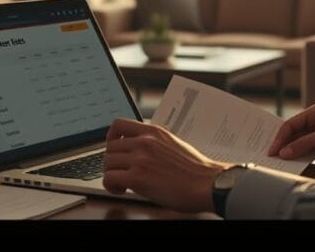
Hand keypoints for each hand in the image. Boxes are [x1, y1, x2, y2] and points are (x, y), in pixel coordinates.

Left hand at [103, 118, 226, 212]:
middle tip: (121, 171)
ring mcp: (140, 159)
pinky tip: (121, 190)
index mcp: (154, 132)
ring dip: (111, 174)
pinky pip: (109, 178)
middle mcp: (144, 142)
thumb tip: (141, 150)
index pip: (118, 124)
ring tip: (122, 183)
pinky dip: (111, 186)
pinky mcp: (137, 178)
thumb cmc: (196, 170)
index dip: (110, 137)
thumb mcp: (174, 144)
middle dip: (113, 161)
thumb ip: (155, 143)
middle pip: (110, 147)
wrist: (207, 184)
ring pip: (107, 162)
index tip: (112, 146)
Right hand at [267, 103, 314, 168]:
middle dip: (285, 146)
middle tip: (272, 157)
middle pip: (293, 136)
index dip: (280, 138)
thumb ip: (305, 144)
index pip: (291, 124)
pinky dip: (308, 159)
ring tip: (285, 163)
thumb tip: (284, 152)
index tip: (272, 150)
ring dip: (296, 154)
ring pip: (300, 147)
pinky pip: (309, 155)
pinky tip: (306, 162)